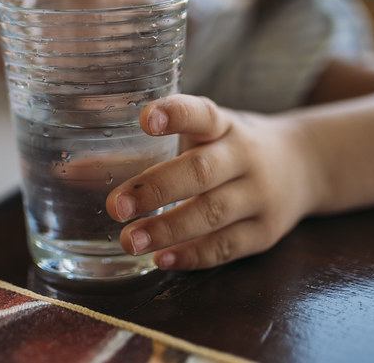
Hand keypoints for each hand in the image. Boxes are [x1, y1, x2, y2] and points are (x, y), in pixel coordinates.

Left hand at [106, 95, 313, 270]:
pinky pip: (227, 247)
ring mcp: (259, 195)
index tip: (144, 118)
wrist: (304, 165)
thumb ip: (141, 148)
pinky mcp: (265, 232)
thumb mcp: (199, 134)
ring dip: (168, 229)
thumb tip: (68, 172)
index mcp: (223, 125)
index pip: (201, 113)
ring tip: (129, 241)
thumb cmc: (228, 147)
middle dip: (155, 189)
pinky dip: (193, 255)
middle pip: (201, 171)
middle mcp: (244, 156)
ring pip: (213, 213)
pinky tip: (162, 260)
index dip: (174, 114)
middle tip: (115, 206)